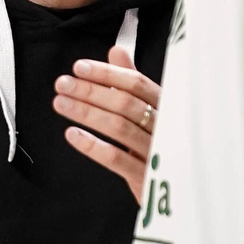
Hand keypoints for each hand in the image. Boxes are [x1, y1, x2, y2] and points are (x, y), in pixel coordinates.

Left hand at [53, 45, 161, 200]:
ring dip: (86, 113)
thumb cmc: (164, 145)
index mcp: (166, 107)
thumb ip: (134, 82)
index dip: (107, 73)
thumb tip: (117, 51)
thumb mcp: (152, 110)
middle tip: (62, 84)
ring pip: (119, 128)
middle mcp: (165, 127)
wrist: (182, 192)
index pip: (136, 83)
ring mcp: (157, 153)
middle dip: (91, 91)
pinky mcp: (147, 178)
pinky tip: (72, 135)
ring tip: (61, 104)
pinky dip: (93, 146)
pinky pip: (117, 159)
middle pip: (125, 103)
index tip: (79, 67)